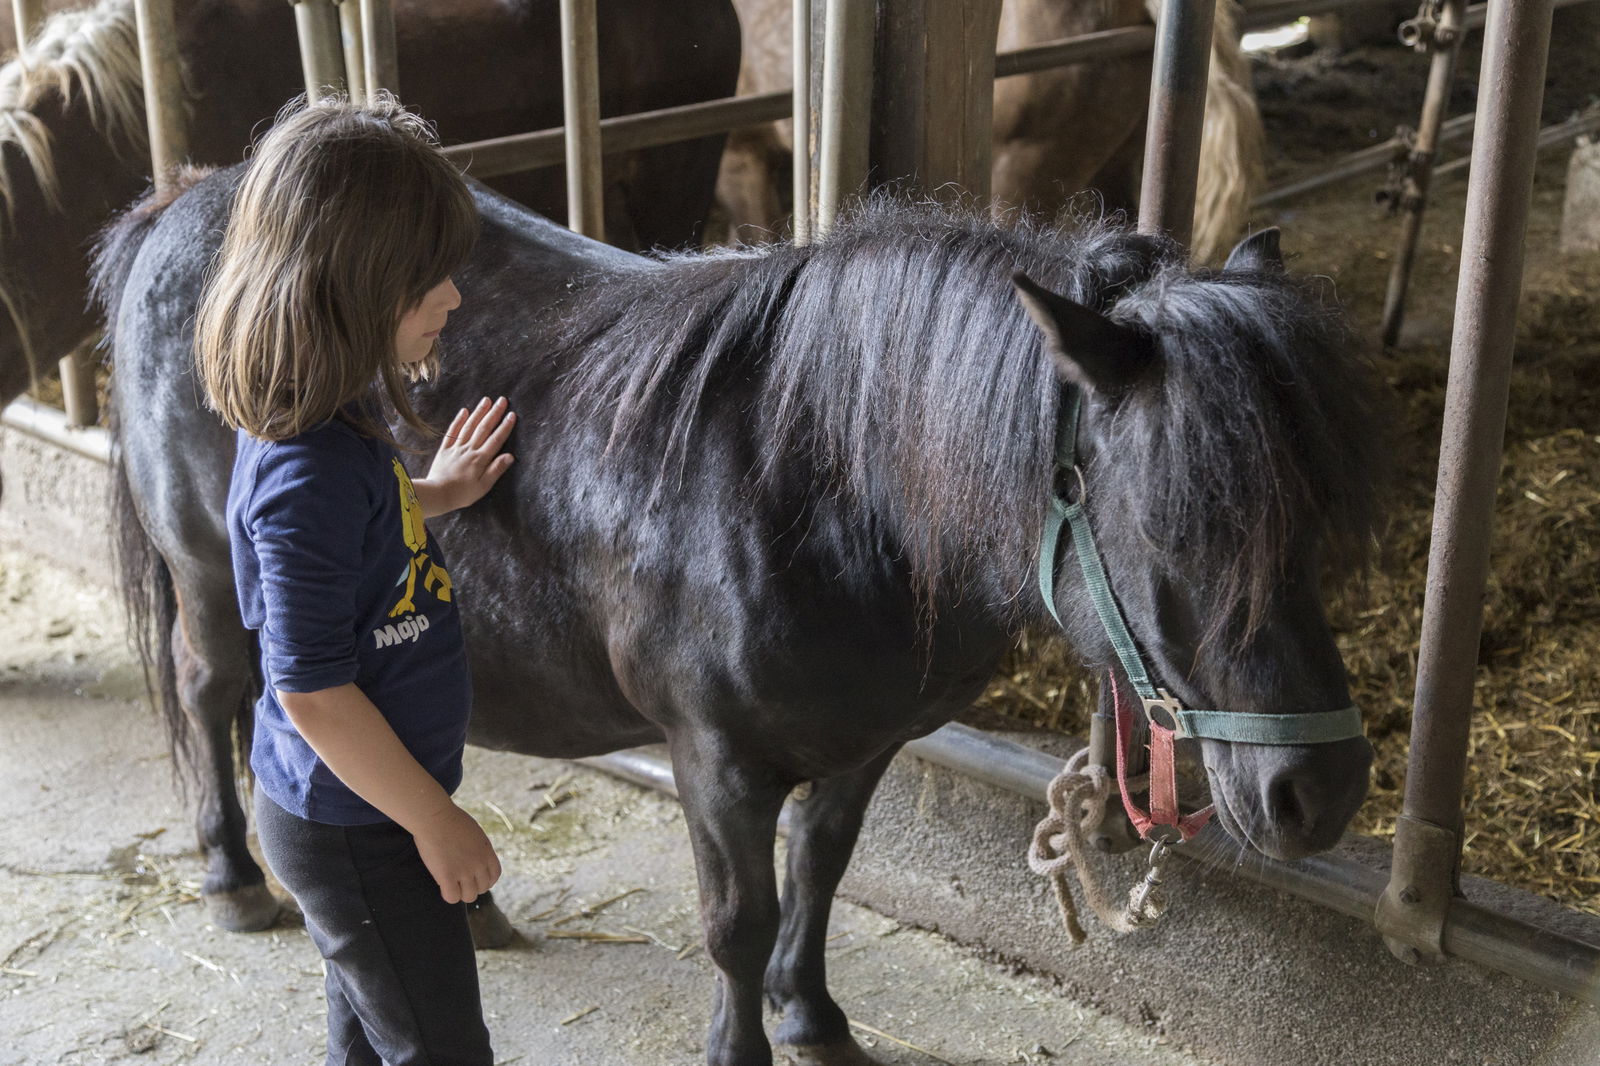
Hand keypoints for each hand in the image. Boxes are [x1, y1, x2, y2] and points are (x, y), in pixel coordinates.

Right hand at [411, 803, 502, 903]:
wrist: (435, 817)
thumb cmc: (450, 820)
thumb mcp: (474, 833)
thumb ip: (478, 848)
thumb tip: (476, 857)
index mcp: (487, 852)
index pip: (494, 875)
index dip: (486, 880)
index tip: (476, 879)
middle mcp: (479, 863)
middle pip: (482, 888)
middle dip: (472, 886)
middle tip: (460, 881)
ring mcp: (464, 871)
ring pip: (469, 896)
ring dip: (461, 893)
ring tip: (451, 884)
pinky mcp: (447, 876)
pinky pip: (452, 897)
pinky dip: (448, 895)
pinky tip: (443, 885)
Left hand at [418, 396, 516, 515]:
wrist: (436, 494)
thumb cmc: (462, 494)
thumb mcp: (483, 486)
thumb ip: (496, 470)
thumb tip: (510, 456)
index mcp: (480, 459)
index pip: (496, 439)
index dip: (505, 426)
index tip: (512, 414)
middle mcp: (469, 450)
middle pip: (484, 428)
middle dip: (494, 413)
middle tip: (502, 400)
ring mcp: (456, 448)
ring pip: (469, 426)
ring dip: (478, 412)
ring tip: (486, 400)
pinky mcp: (445, 450)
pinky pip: (452, 432)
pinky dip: (458, 420)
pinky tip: (464, 411)